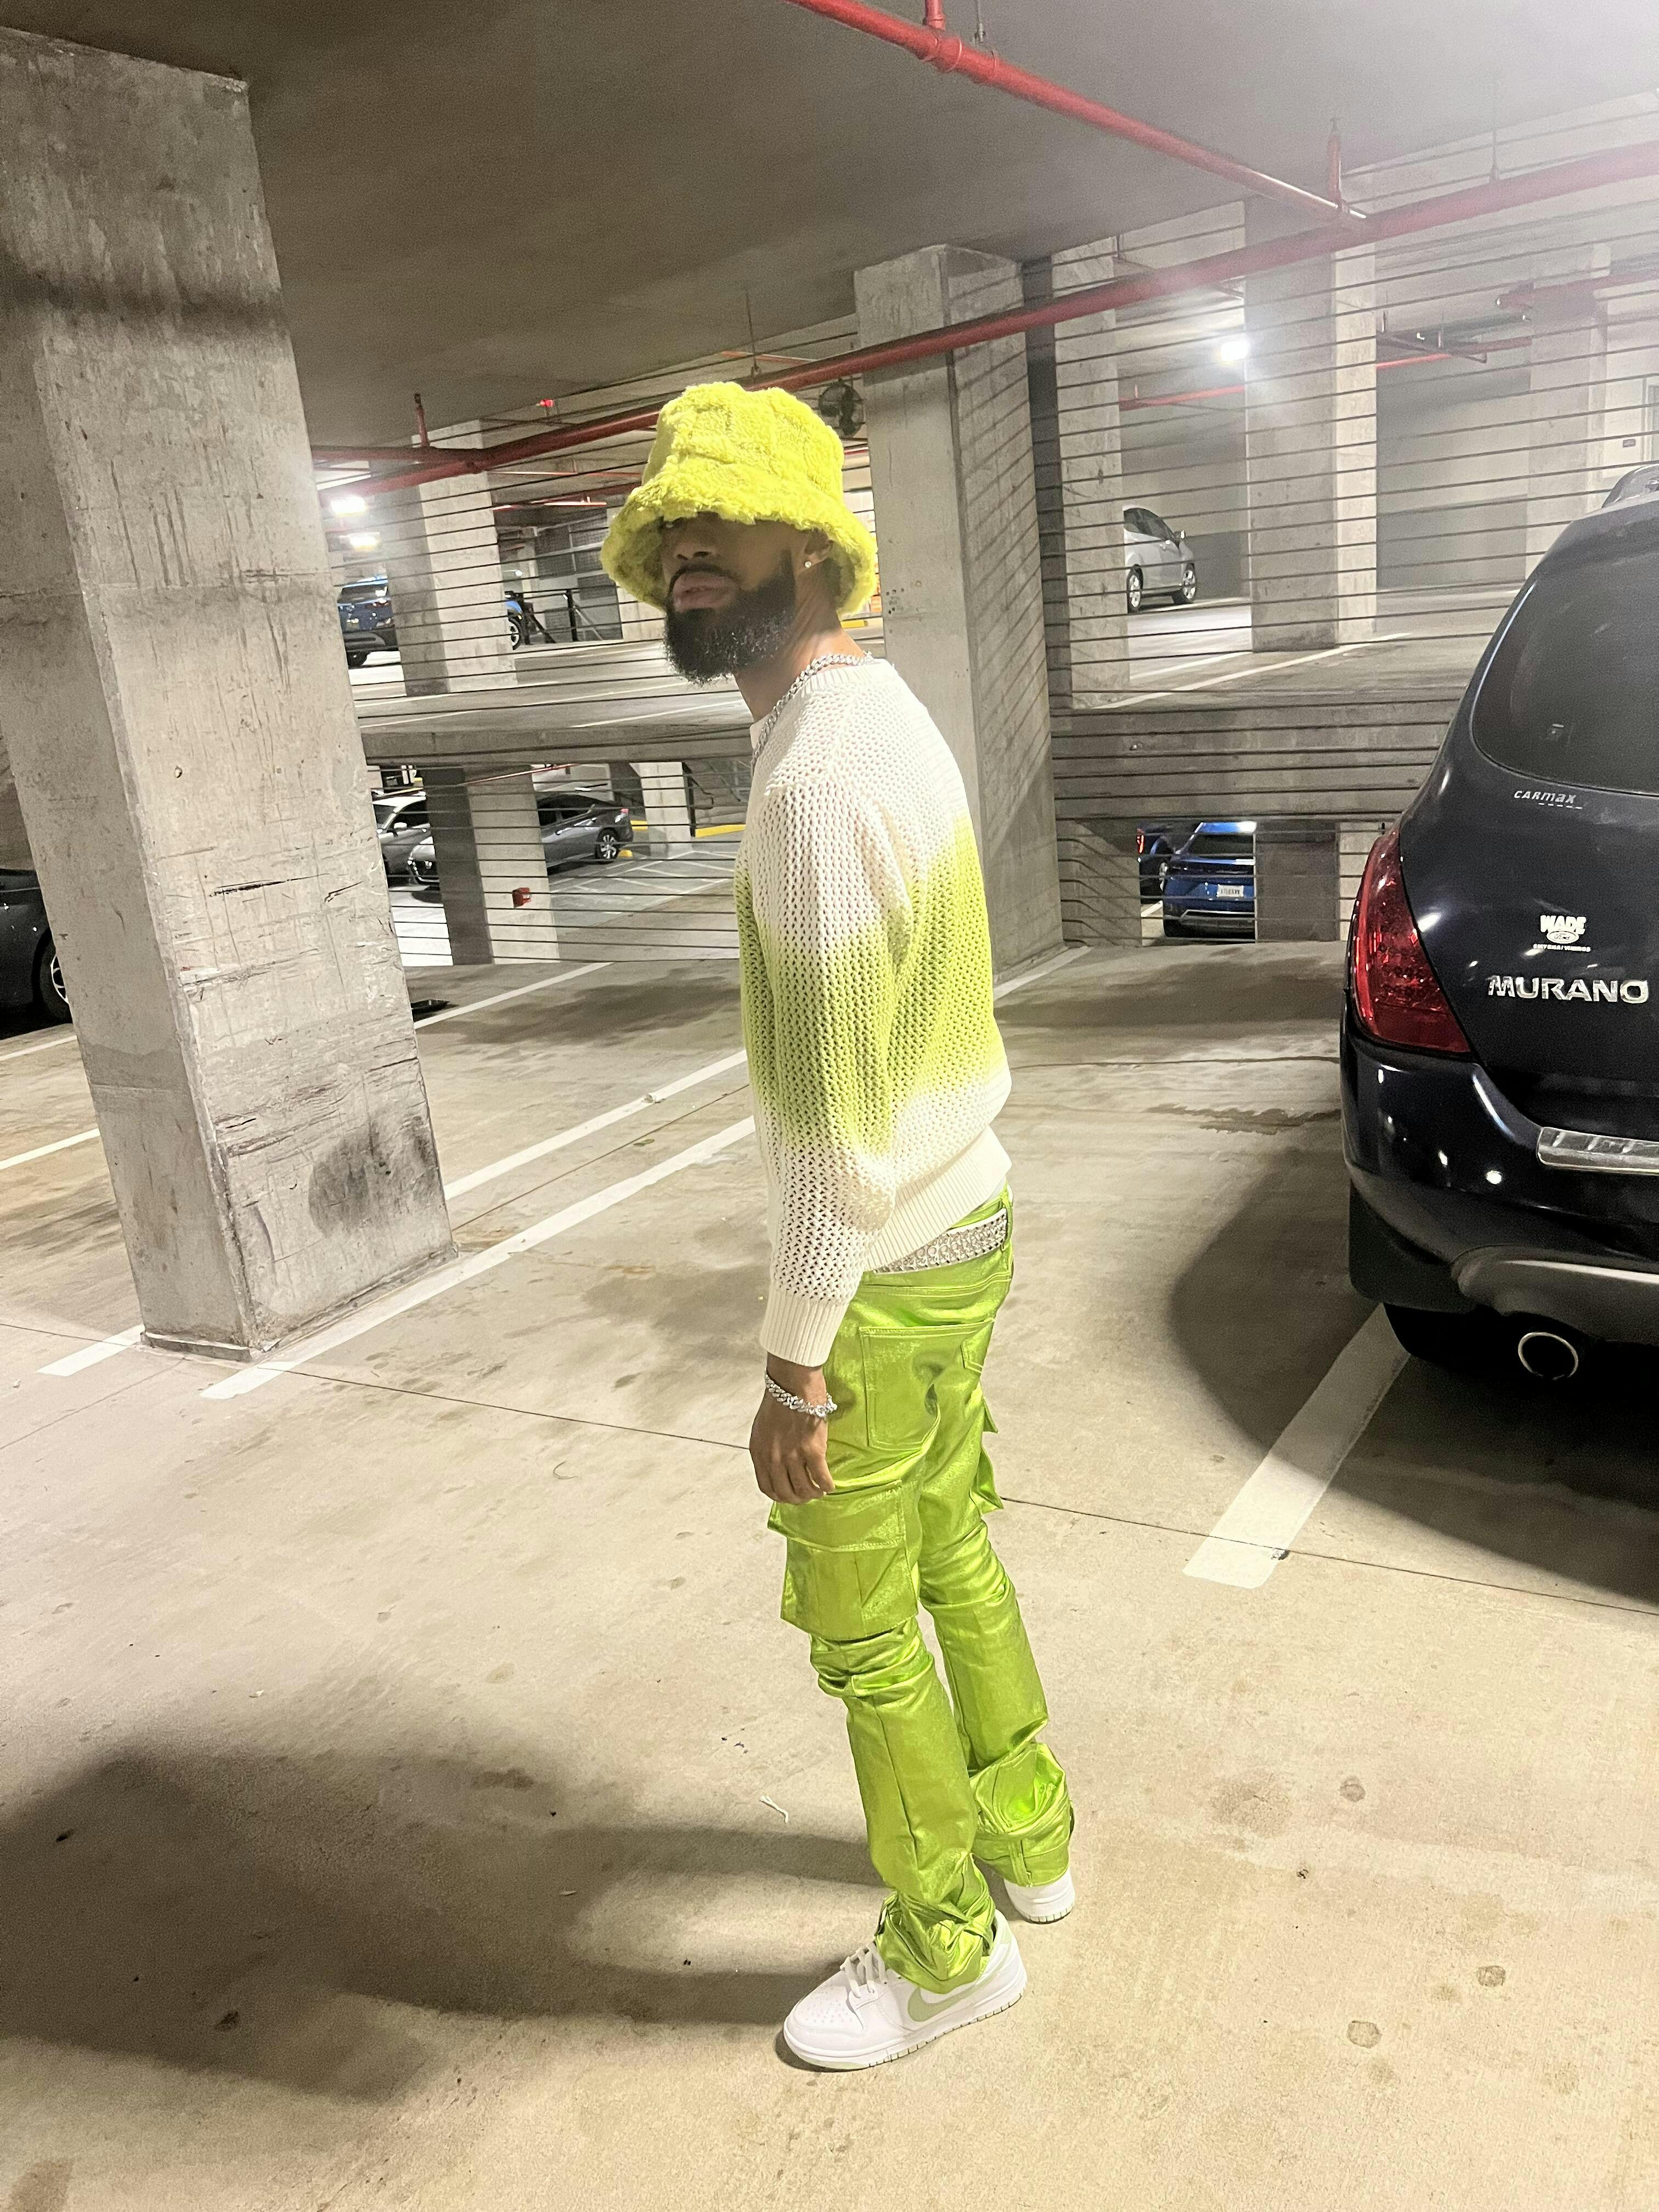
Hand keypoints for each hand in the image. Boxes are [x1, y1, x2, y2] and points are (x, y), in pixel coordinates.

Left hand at [749, 1358, 835, 1503]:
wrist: (792, 1383)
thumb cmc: (779, 1400)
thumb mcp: (763, 1429)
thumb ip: (768, 1449)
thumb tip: (779, 1464)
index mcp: (759, 1453)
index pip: (767, 1487)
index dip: (780, 1496)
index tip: (789, 1496)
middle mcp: (773, 1458)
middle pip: (786, 1493)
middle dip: (798, 1498)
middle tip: (807, 1496)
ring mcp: (792, 1456)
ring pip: (804, 1489)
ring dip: (814, 1493)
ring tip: (820, 1491)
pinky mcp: (812, 1450)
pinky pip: (820, 1477)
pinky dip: (826, 1485)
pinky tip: (829, 1485)